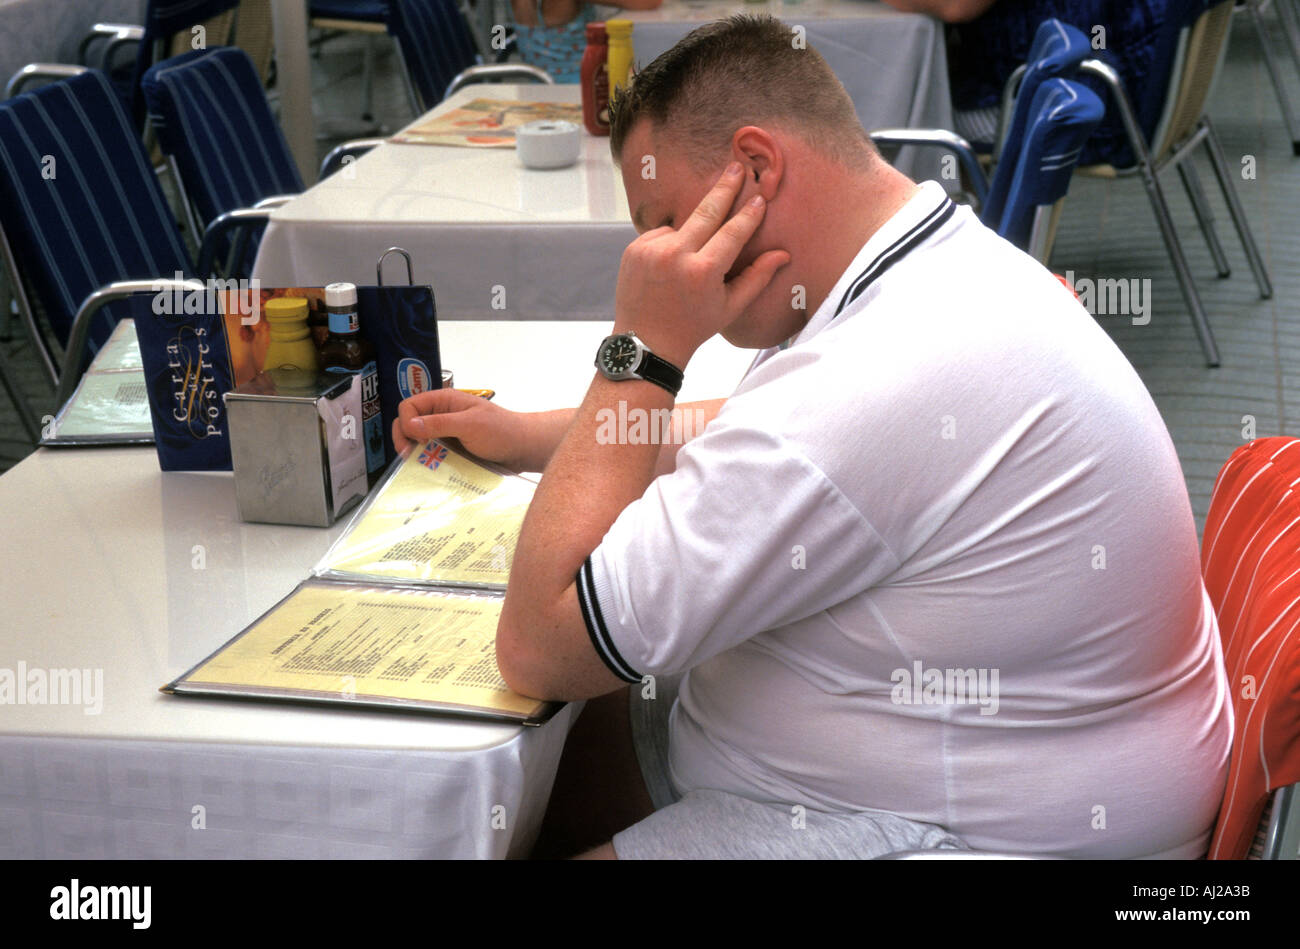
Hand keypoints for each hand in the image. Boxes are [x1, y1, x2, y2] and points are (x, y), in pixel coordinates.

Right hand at [391, 389, 531, 470]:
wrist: (524, 449)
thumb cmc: (503, 431)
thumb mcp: (469, 425)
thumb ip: (439, 424)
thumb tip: (410, 424)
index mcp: (444, 401)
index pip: (409, 406)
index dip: (406, 422)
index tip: (416, 440)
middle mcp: (442, 415)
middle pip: (409, 424)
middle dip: (405, 439)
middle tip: (409, 457)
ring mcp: (446, 433)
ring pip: (419, 442)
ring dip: (416, 453)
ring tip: (419, 466)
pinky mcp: (452, 449)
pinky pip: (432, 455)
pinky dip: (428, 462)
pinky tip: (431, 471)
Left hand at [612, 161, 789, 366]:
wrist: (646, 341)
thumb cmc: (693, 327)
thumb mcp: (730, 307)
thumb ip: (757, 277)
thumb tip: (783, 254)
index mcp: (703, 272)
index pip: (733, 232)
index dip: (748, 214)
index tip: (759, 198)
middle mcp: (675, 256)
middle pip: (707, 212)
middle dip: (724, 188)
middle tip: (736, 166)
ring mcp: (651, 250)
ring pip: (683, 227)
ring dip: (692, 236)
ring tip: (688, 264)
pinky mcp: (634, 249)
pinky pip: (661, 234)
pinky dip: (670, 244)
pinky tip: (669, 267)